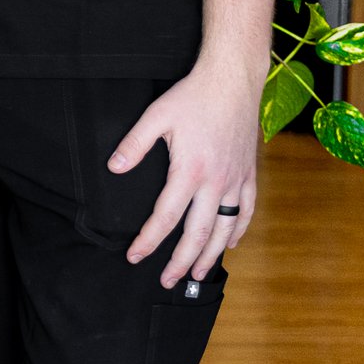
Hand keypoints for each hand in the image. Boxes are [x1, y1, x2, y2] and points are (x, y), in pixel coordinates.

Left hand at [110, 61, 260, 287]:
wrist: (233, 82)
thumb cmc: (192, 97)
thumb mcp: (156, 116)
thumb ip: (134, 145)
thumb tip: (113, 168)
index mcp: (189, 171)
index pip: (166, 217)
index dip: (149, 240)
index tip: (136, 257)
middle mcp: (215, 183)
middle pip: (197, 234)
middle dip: (180, 261)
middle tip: (166, 281)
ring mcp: (236, 181)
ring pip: (224, 229)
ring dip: (210, 255)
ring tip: (197, 275)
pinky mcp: (249, 175)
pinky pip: (245, 211)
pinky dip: (238, 231)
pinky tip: (229, 244)